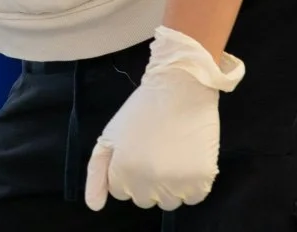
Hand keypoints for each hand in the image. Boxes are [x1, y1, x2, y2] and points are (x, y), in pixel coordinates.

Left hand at [85, 26, 245, 211]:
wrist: (179, 90)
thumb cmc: (141, 111)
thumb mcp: (109, 137)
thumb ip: (97, 173)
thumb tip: (94, 206)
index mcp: (123, 172)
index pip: (121, 192)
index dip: (127, 172)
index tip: (135, 152)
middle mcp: (148, 183)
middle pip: (144, 199)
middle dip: (146, 180)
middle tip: (154, 152)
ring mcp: (176, 184)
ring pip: (169, 202)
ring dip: (169, 185)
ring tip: (171, 155)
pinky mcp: (201, 181)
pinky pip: (193, 198)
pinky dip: (191, 184)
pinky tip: (187, 160)